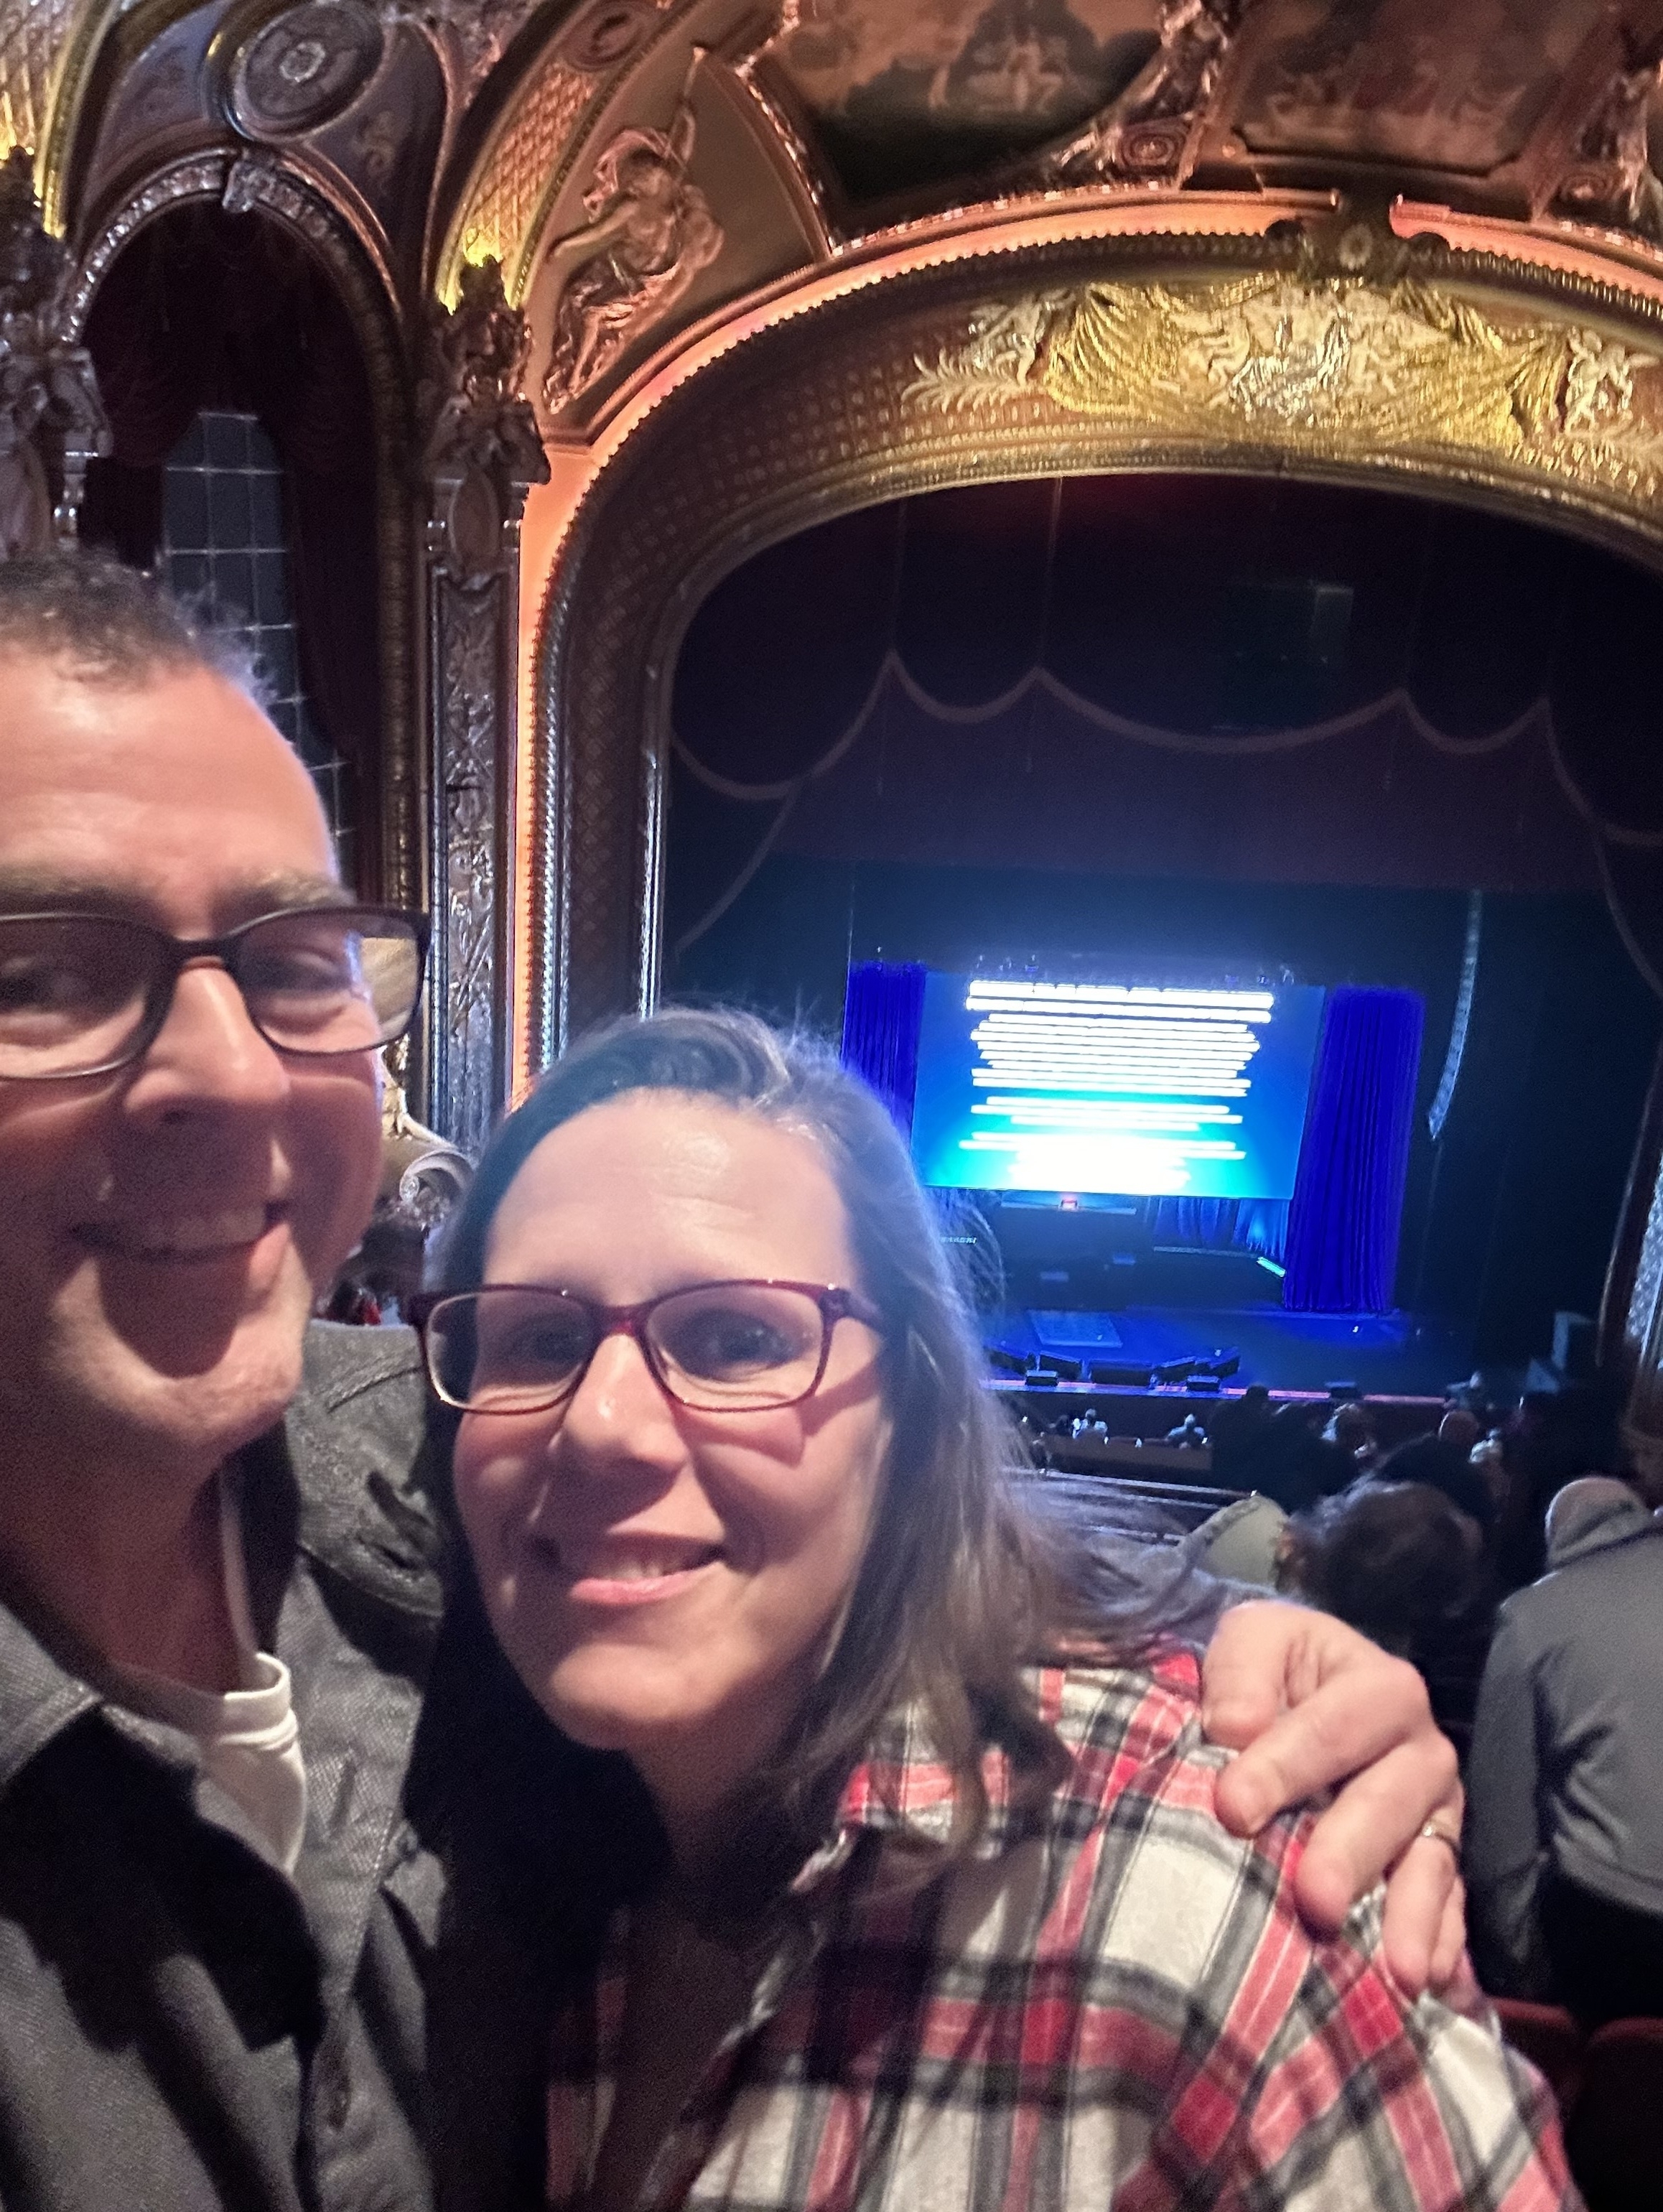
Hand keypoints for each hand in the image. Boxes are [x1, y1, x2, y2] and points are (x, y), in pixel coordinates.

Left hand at [1200, 1600, 1464, 1995]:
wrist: (1306, 1692)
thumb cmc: (1273, 1672)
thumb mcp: (1252, 1642)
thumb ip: (1242, 1673)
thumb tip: (1235, 1727)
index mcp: (1380, 1686)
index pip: (1332, 1728)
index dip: (1284, 1766)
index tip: (1233, 1808)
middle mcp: (1422, 1749)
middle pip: (1389, 1802)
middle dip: (1350, 1852)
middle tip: (1313, 1900)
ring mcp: (1438, 1813)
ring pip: (1430, 1862)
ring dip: (1410, 1914)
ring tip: (1396, 1969)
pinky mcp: (1439, 1862)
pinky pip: (1451, 1904)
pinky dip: (1442, 1941)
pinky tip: (1430, 1980)